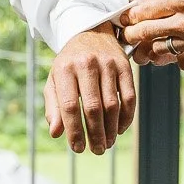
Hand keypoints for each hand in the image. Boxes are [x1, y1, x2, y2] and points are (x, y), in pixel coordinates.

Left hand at [44, 26, 136, 155]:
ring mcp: (108, 64)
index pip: (69, 106)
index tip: (78, 148)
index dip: (74, 130)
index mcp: (64, 69)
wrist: (90, 32)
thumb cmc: (69, 63)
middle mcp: (86, 65)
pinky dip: (126, 117)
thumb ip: (53, 106)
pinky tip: (119, 129)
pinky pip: (129, 97)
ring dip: (110, 129)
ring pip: (112, 105)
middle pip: (93, 108)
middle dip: (95, 134)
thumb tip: (56, 133)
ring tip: (107, 144)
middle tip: (96, 150)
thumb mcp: (55, 80)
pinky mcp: (125, 66)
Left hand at [121, 0, 183, 69]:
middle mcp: (183, 22)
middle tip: (128, 35)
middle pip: (144, 32)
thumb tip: (166, 1)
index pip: (143, 11)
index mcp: (182, 0)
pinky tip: (179, 53)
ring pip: (158, 50)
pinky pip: (180, 62)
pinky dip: (177, 58)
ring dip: (151, 48)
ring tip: (147, 46)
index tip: (125, 18)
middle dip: (131, 35)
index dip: (129, 16)